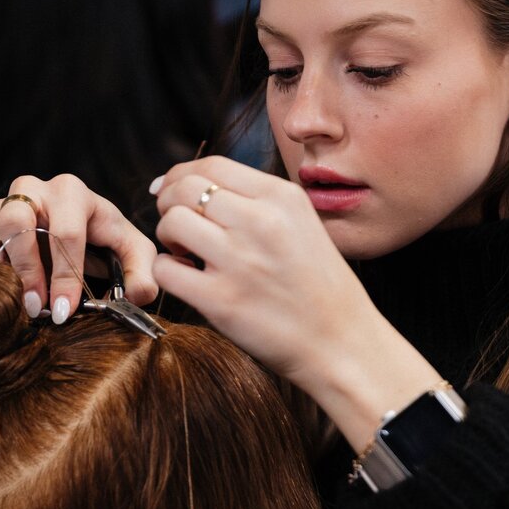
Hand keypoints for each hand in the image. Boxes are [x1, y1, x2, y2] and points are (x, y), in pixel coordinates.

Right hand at [0, 174, 157, 322]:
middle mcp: (34, 189)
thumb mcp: (135, 253)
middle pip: (19, 221)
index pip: (66, 232)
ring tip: (22, 305)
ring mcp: (6, 203)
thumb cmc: (108, 239)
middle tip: (38, 307)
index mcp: (73, 193)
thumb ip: (143, 275)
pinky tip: (10, 298)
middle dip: (29, 269)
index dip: (65, 275)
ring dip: (6, 273)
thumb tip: (135, 296)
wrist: (81, 230)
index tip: (64, 309)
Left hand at [152, 156, 440, 449]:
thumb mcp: (303, 224)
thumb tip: (203, 186)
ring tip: (184, 253)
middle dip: (169, 202)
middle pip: (185, 188)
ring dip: (167, 236)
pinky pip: (166, 270)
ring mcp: (238, 261)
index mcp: (282, 198)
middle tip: (176, 225)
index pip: (213, 166)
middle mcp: (260, 222)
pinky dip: (166, 271)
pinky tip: (186, 279)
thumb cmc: (320, 288)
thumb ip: (260, 202)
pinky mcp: (220, 300)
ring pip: (171, 223)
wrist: (342, 342)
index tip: (172, 188)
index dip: (182, 174)